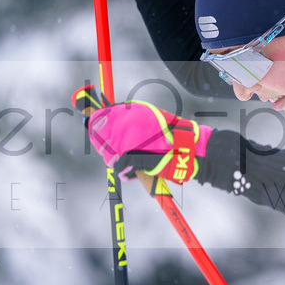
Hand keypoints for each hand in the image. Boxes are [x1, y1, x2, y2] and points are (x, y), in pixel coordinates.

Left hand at [73, 87, 211, 183]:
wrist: (190, 148)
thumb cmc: (174, 137)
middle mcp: (127, 122)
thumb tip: (110, 129)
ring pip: (108, 155)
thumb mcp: (153, 119)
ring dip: (114, 162)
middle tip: (112, 154)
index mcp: (131, 110)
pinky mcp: (131, 155)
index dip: (95, 128)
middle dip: (104, 148)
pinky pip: (118, 167)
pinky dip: (123, 173)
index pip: (99, 118)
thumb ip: (133, 121)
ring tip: (124, 166)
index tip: (95, 135)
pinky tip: (129, 175)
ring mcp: (128, 138)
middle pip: (100, 138)